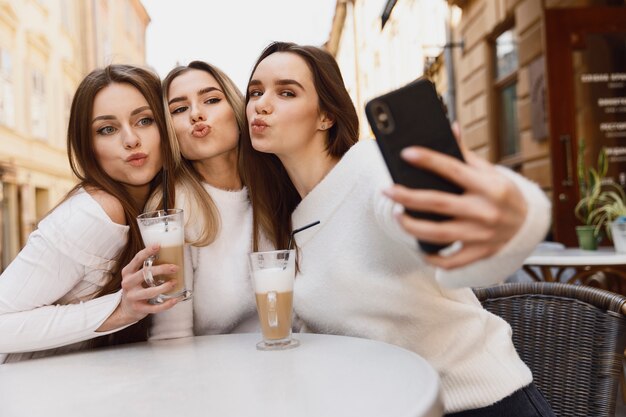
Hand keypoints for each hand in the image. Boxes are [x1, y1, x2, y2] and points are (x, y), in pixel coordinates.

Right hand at [97, 244, 179, 331]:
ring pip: (150, 292)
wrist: (125, 309)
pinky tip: (175, 299)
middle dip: (161, 269)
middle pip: (144, 274)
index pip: (137, 259)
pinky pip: (155, 307)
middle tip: (175, 267)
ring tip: (175, 282)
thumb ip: (146, 268)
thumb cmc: (136, 288)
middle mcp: (128, 284)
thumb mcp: (135, 276)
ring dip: (164, 287)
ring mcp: (133, 297)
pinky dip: (166, 304)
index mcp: (128, 272)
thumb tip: (169, 255)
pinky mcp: (139, 309)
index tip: (158, 245)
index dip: (147, 252)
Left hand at [382, 123, 527, 268]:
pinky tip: (418, 247)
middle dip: (407, 197)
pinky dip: (432, 258)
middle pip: (437, 204)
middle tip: (387, 190)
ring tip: (397, 216)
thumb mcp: (491, 171)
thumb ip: (467, 155)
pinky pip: (450, 261)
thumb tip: (450, 128)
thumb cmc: (503, 193)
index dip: (428, 160)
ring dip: (412, 227)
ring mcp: (482, 235)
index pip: (452, 169)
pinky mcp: (480, 253)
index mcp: (489, 185)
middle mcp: (485, 210)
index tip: (406, 154)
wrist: (529, 225)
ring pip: (438, 234)